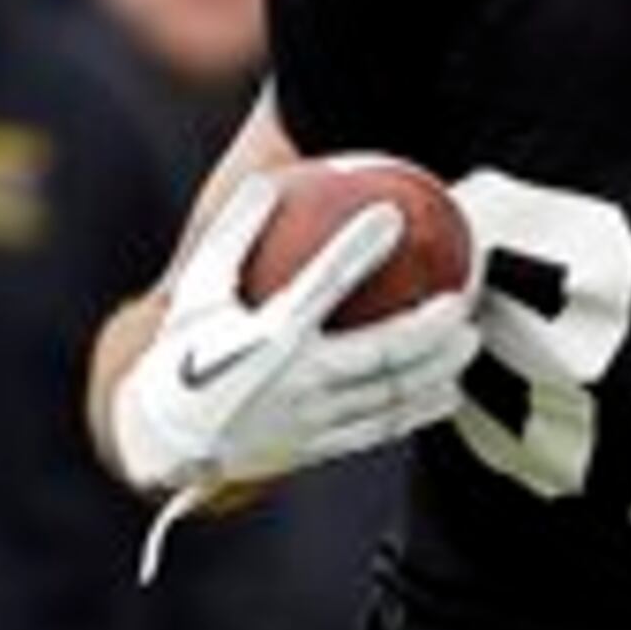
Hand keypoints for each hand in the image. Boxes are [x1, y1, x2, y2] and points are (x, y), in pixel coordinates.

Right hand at [108, 172, 481, 503]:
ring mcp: (310, 421)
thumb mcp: (197, 292)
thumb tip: (266, 180)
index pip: (323, 283)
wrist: (162, 441)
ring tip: (469, 348)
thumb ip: (233, 236)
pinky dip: (415, 412)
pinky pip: (378, 430)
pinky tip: (442, 397)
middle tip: (464, 300)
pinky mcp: (316, 449)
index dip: (360, 246)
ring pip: (389, 397)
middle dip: (430, 329)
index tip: (393, 214)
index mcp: (268, 336)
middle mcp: (297, 381)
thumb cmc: (180, 354)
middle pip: (382, 353)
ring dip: (436, 372)